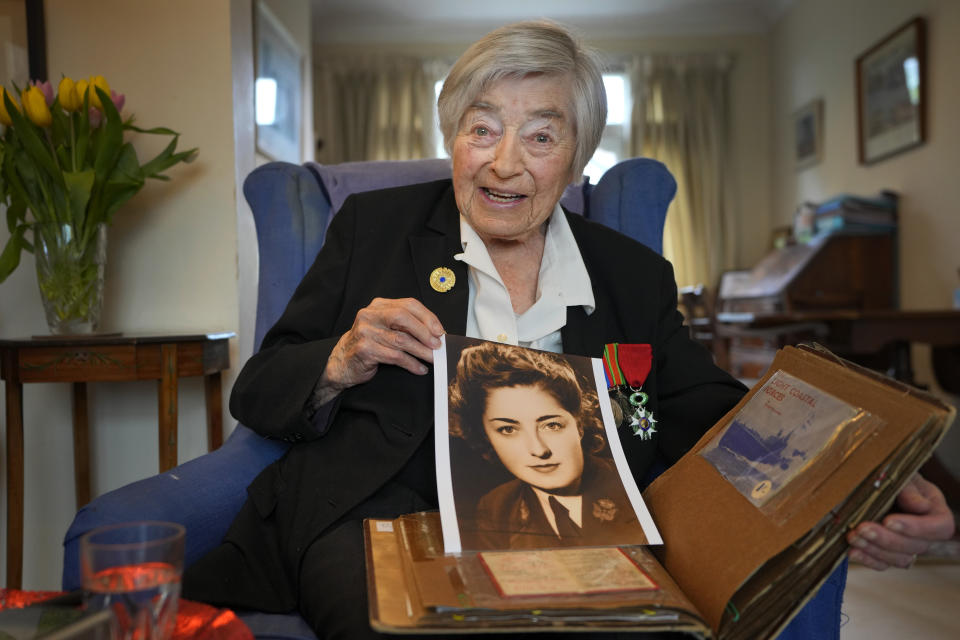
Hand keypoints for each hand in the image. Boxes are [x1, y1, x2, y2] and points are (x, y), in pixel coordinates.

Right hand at [316, 298, 443, 401]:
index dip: (428, 317)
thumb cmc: (369, 344)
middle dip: (424, 332)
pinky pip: (395, 357)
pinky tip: (419, 368)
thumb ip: (405, 326)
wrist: (343, 362)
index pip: (408, 304)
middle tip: (437, 345)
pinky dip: (411, 364)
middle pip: (403, 318)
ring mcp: (365, 332)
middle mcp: (370, 315)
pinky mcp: (364, 350)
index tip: (440, 331)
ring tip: (433, 359)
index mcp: (379, 306)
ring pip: (401, 340)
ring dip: (421, 351)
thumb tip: (435, 333)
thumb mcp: (385, 328)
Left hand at [847, 473, 955, 569]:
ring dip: (874, 550)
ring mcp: (907, 544)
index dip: (916, 528)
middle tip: (861, 528)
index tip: (888, 521)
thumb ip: (908, 489)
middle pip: (917, 546)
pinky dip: (867, 559)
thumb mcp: (899, 474)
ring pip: (900, 559)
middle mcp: (924, 531)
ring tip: (852, 537)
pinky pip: (883, 564)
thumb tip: (921, 506)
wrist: (870, 479)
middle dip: (887, 539)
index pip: (940, 527)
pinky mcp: (888, 552)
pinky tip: (851, 551)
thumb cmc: (888, 473)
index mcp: (934, 509)